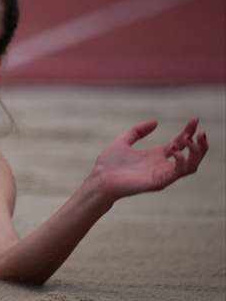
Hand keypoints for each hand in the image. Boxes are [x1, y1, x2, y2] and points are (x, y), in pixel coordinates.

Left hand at [90, 118, 208, 200]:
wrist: (100, 179)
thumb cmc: (109, 164)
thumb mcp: (123, 141)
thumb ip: (139, 131)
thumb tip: (155, 121)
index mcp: (156, 156)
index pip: (180, 143)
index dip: (189, 131)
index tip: (195, 119)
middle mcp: (162, 165)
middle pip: (192, 155)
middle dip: (200, 144)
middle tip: (200, 132)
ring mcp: (162, 174)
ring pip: (192, 166)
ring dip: (196, 152)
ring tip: (188, 139)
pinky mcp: (159, 181)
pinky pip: (179, 172)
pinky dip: (182, 161)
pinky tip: (175, 151)